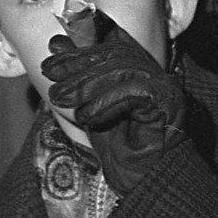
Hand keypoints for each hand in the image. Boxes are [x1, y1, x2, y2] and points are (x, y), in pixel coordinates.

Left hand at [42, 23, 186, 194]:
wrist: (141, 178)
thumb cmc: (117, 142)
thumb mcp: (88, 102)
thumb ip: (77, 73)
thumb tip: (57, 42)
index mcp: (137, 67)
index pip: (111, 40)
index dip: (81, 41)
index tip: (53, 49)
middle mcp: (154, 72)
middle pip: (113, 54)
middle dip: (76, 63)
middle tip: (49, 72)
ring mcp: (164, 86)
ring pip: (120, 71)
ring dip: (83, 85)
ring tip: (59, 98)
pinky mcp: (168, 102)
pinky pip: (133, 92)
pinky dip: (105, 103)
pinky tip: (87, 116)